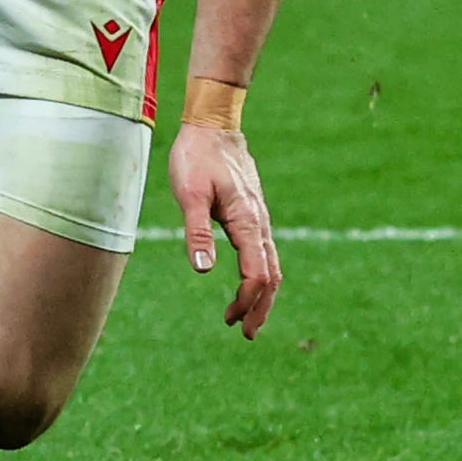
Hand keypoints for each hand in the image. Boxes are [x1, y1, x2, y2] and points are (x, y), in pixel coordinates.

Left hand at [168, 118, 281, 335]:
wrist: (214, 126)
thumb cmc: (197, 157)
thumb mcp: (189, 194)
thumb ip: (197, 232)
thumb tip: (203, 270)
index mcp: (247, 222)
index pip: (257, 274)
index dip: (248, 301)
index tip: (232, 319)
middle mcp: (260, 224)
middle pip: (272, 276)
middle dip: (261, 307)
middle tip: (246, 334)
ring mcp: (259, 220)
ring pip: (271, 266)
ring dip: (260, 295)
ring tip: (243, 318)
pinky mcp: (253, 216)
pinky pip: (264, 254)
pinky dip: (259, 277)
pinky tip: (245, 286)